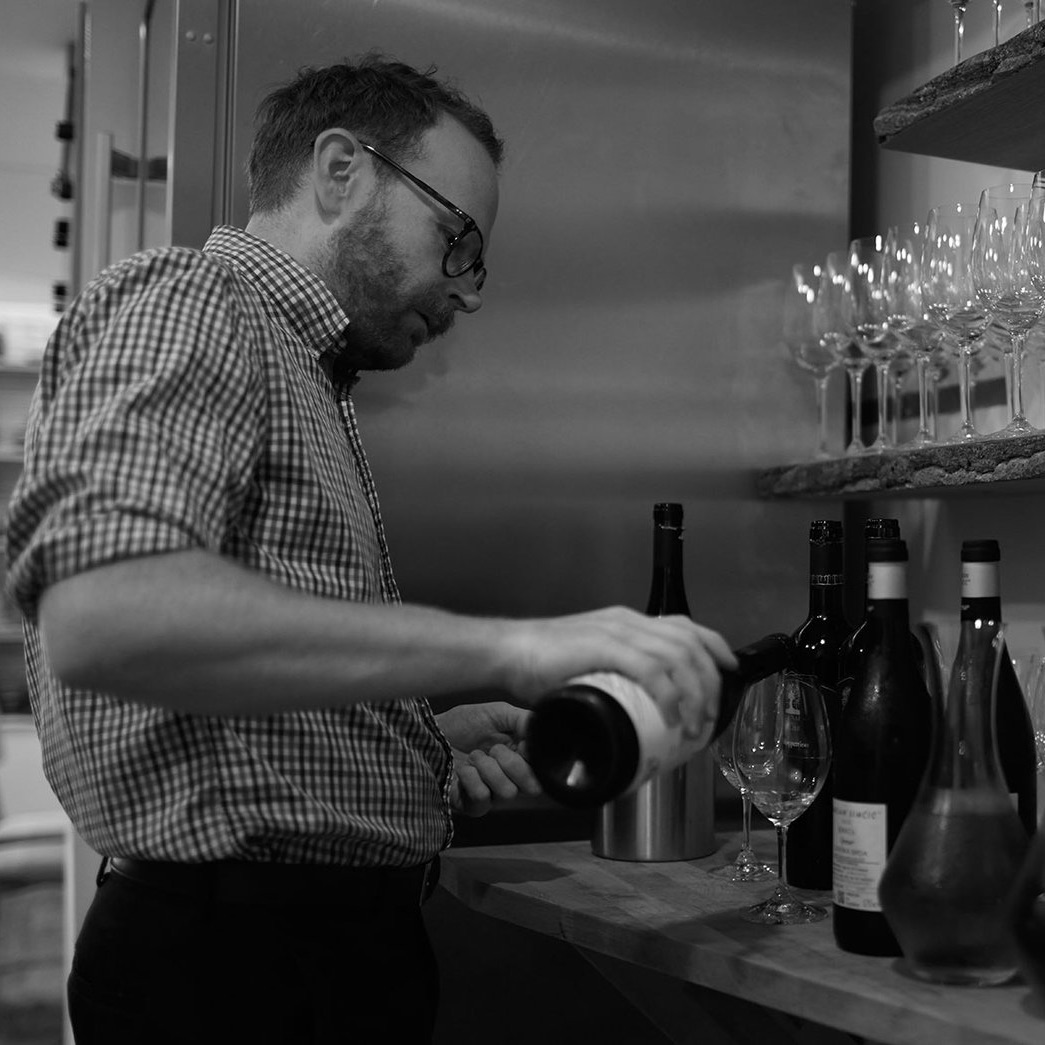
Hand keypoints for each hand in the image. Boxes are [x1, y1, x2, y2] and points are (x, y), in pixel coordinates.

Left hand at [436, 702, 541, 817]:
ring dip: (489, 770)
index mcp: (519, 758)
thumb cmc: (463, 723)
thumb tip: (542, 730)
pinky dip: (473, 779)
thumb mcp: (497, 712)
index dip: (533, 758)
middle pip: (531, 787)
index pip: (542, 771)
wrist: (431, 732)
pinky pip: (483, 798)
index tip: (521, 743)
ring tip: (474, 757)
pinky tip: (463, 770)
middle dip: (513, 764)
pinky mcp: (471, 805)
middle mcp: (509, 778)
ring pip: (508, 792)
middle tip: (494, 749)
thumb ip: (524, 719)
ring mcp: (491, 793)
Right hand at [494, 607, 735, 741]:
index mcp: (625, 622)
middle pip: (689, 642)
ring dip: (695, 693)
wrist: (505, 653)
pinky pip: (651, 669)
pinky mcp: (603, 646)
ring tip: (695, 725)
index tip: (728, 672)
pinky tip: (672, 716)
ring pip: (678, 655)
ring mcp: (616, 631)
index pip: (684, 627)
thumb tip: (630, 713)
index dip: (713, 648)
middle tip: (710, 716)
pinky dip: (669, 695)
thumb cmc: (537, 665)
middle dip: (710, 681)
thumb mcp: (586, 666)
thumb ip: (611, 678)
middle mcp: (627, 621)